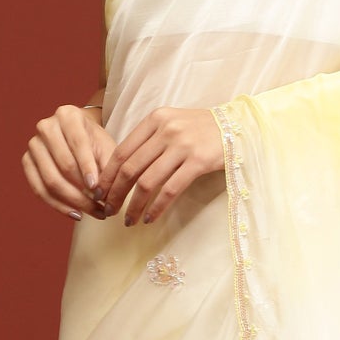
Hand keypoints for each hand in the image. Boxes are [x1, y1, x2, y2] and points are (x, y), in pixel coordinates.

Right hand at [23, 103, 113, 220]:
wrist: (79, 136)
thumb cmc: (95, 142)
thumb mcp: (107, 148)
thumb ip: (109, 167)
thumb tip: (103, 196)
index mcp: (68, 115)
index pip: (78, 144)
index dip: (88, 168)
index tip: (98, 190)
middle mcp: (46, 126)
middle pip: (63, 165)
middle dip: (84, 191)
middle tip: (102, 208)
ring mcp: (33, 144)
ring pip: (50, 180)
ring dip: (73, 201)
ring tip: (93, 213)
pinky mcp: (27, 161)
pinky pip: (38, 188)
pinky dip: (57, 205)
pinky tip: (75, 213)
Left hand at [94, 107, 224, 226]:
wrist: (239, 126)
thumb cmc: (202, 130)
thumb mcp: (173, 124)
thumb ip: (150, 140)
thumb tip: (123, 169)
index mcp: (155, 119)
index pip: (122, 150)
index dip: (108, 175)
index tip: (100, 192)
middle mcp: (166, 130)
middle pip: (130, 168)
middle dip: (116, 193)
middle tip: (108, 210)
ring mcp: (183, 145)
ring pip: (148, 182)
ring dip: (134, 205)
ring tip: (129, 220)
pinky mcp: (199, 162)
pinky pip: (170, 189)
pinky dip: (157, 207)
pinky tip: (150, 218)